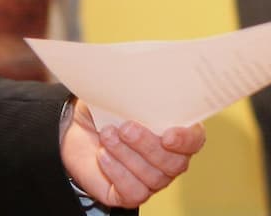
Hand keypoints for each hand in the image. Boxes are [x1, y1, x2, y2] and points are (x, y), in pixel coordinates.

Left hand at [59, 100, 204, 207]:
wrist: (76, 132)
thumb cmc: (104, 111)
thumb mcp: (118, 94)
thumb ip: (133, 89)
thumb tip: (138, 76)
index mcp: (175, 131)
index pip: (195, 140)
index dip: (185, 139)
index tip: (167, 134)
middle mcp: (169, 160)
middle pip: (173, 162)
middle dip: (147, 145)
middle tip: (125, 128)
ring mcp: (152, 180)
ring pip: (152, 176)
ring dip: (127, 154)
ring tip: (106, 135)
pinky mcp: (131, 194)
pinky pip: (134, 192)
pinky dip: (117, 172)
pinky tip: (103, 155)